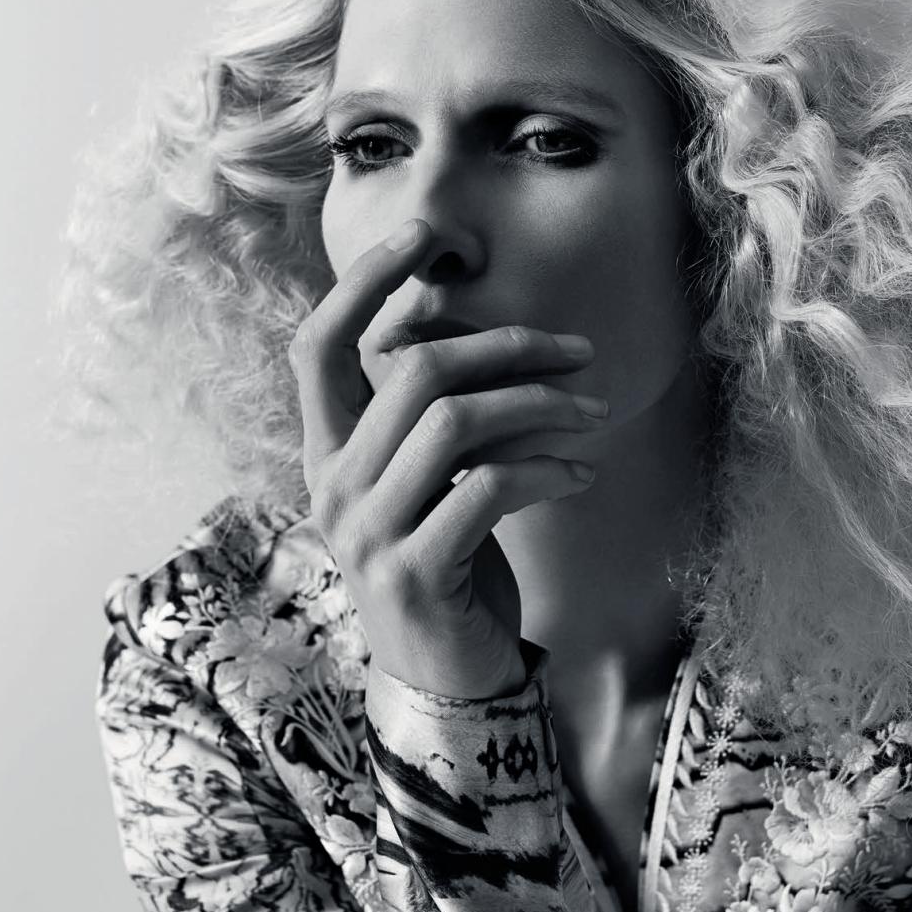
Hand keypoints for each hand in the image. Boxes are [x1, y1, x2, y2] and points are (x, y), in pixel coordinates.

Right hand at [288, 219, 604, 698]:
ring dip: (541, 403)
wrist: (443, 676)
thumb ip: (426, 414)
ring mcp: (368, 533)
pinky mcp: (416, 573)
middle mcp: (333, 485)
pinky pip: (493, 488)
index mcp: (326, 450)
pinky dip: (549, 468)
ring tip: (592, 410)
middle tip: (577, 350)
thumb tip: (459, 318)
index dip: (364, 280)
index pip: (318, 343)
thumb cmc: (445, 556)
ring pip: (456, 422)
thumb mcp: (424, 479)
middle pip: (415, 370)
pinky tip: (581, 472)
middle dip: (508, 345)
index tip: (425, 235)